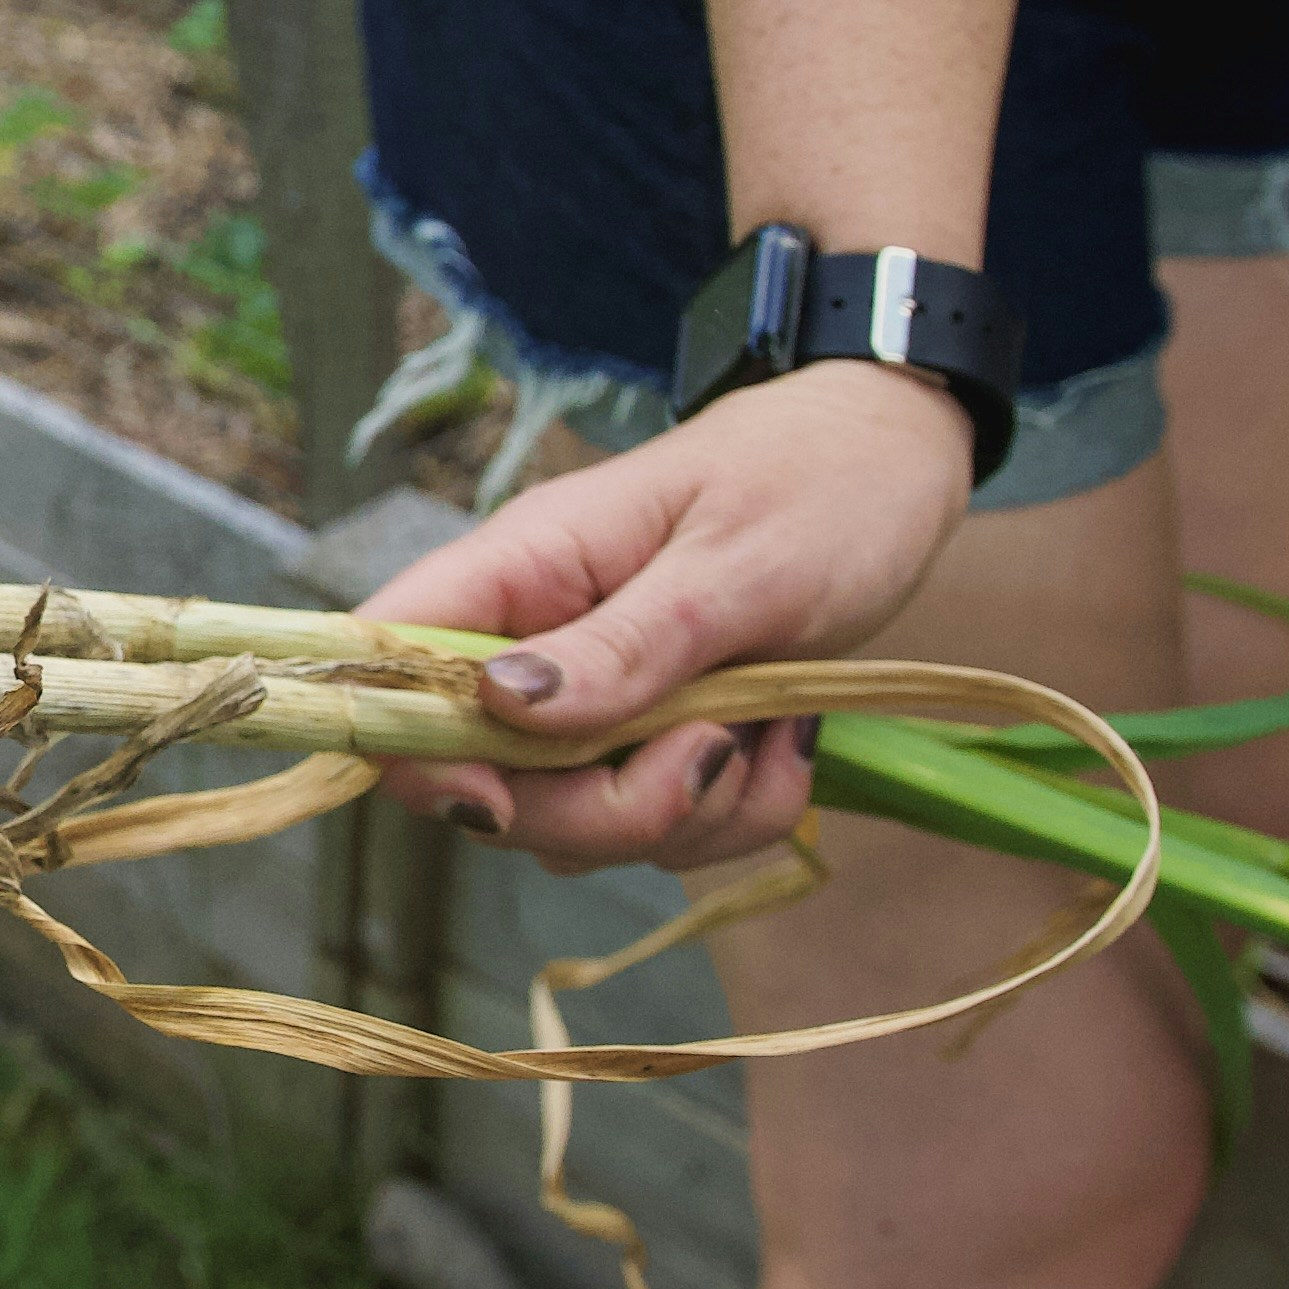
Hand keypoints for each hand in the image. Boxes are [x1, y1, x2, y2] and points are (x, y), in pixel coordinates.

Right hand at [361, 361, 973, 871]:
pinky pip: (657, 827)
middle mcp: (535, 640)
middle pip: (481, 782)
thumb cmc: (819, 481)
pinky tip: (786, 744)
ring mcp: (592, 698)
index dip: (414, 749)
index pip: (388, 663)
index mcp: (523, 568)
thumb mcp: (734, 566)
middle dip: (598, 811)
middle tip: (707, 755)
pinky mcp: (651, 738)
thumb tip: (502, 707)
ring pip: (573, 823)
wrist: (900, 460)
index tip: (504, 798)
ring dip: (684, 815)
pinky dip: (732, 812)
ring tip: (769, 732)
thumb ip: (623, 644)